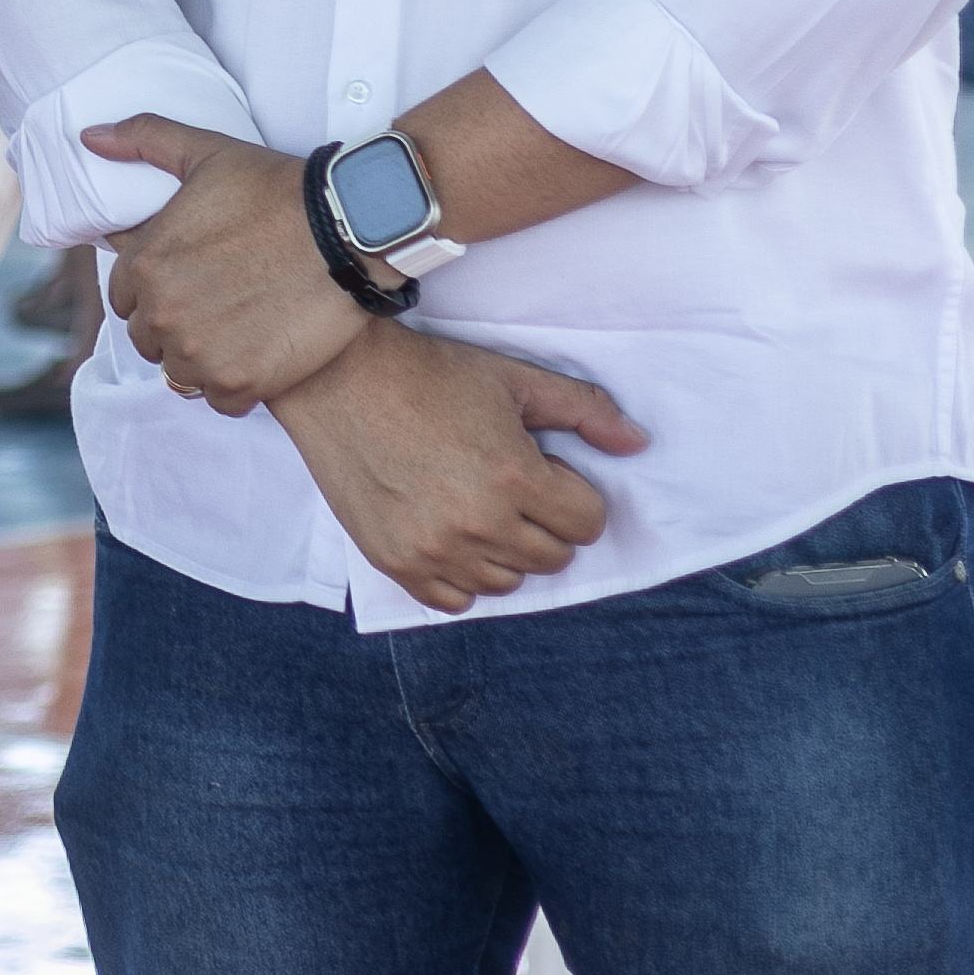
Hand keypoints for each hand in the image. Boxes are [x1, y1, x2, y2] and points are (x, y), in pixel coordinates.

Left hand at [89, 113, 367, 413]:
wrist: (347, 230)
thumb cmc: (277, 190)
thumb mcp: (206, 153)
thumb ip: (144, 141)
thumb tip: (91, 137)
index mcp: (145, 266)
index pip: (125, 300)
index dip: (156, 292)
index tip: (189, 285)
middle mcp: (161, 314)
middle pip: (150, 340)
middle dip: (176, 327)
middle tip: (219, 309)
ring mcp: (198, 352)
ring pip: (182, 372)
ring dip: (203, 359)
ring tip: (239, 335)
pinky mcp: (240, 382)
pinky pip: (220, 402)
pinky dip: (235, 386)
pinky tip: (259, 360)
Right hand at [267, 323, 650, 614]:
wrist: (335, 378)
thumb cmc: (427, 374)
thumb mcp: (512, 379)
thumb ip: (583, 410)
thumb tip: (637, 444)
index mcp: (514, 476)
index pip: (587, 523)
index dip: (572, 493)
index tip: (543, 470)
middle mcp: (478, 523)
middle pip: (551, 558)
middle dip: (543, 523)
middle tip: (507, 486)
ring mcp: (433, 548)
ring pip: (507, 583)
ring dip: (504, 551)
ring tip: (476, 507)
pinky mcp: (395, 561)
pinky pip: (454, 600)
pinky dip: (461, 576)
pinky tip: (448, 535)